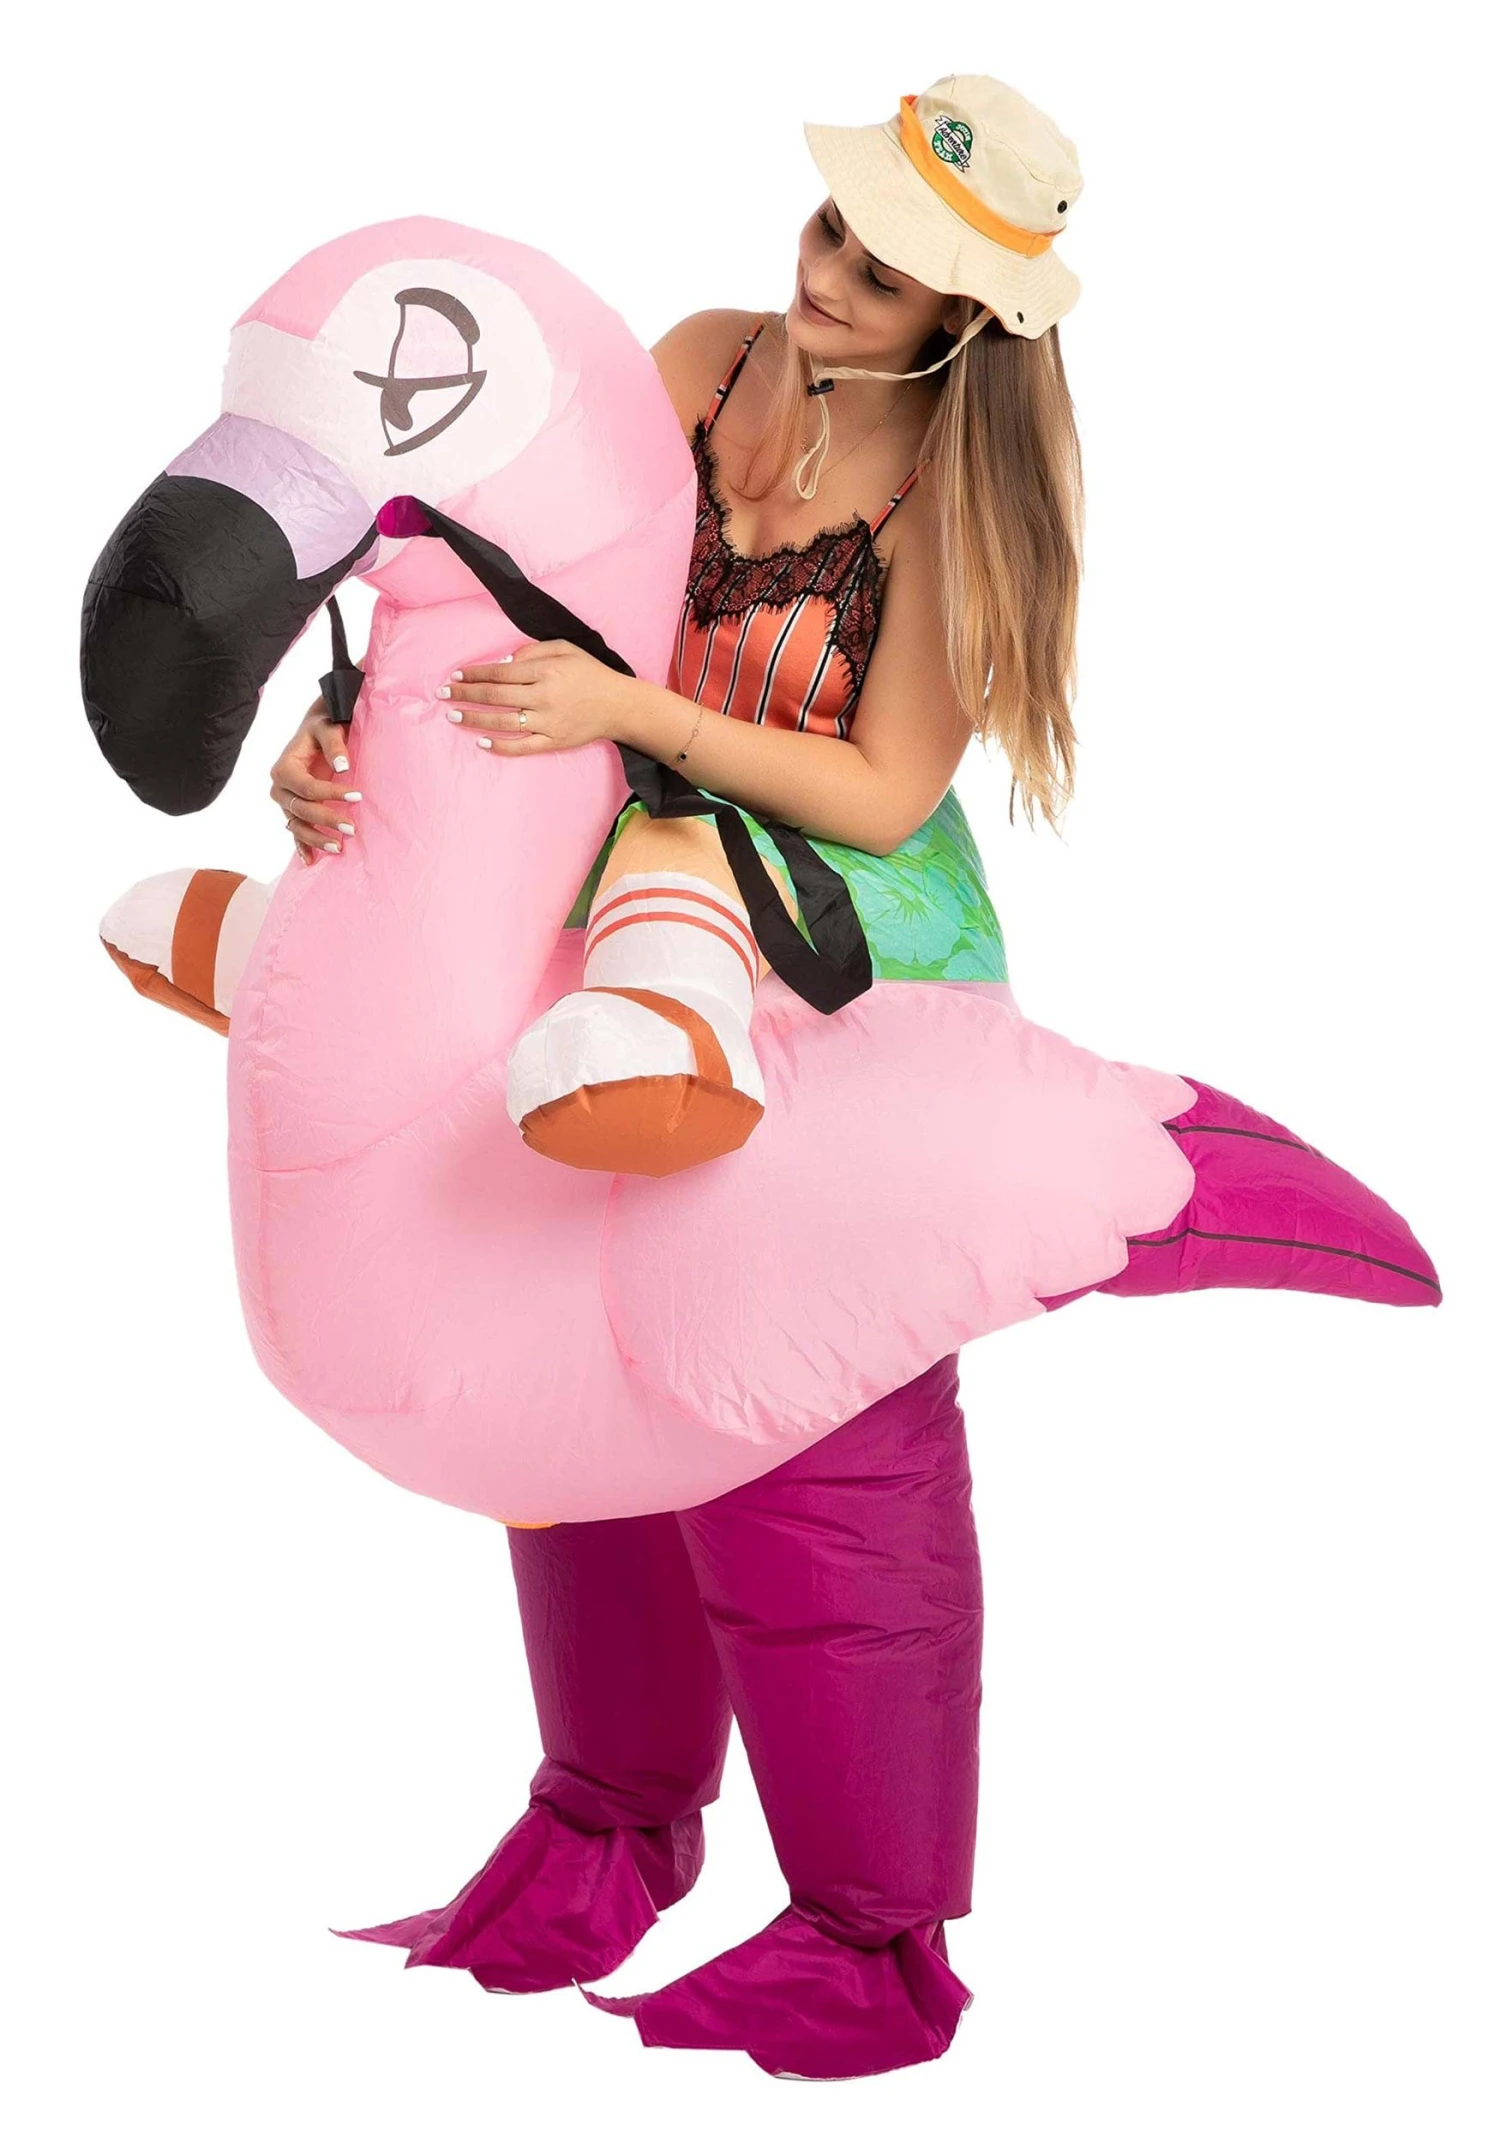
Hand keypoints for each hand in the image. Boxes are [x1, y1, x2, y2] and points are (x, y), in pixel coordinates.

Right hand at [270, 696, 362, 863]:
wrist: (319, 728)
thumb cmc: (324, 727)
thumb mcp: (328, 728)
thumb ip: (334, 745)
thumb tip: (342, 767)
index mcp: (284, 767)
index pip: (307, 788)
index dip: (331, 794)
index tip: (358, 796)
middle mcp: (279, 787)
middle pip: (301, 809)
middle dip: (326, 820)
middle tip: (352, 829)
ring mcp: (285, 801)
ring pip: (296, 825)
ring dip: (315, 838)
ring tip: (339, 848)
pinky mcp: (293, 810)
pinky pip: (295, 831)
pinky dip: (302, 846)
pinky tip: (312, 861)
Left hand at [438, 641, 643, 754]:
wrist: (620, 705)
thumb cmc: (591, 673)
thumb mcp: (565, 649)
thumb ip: (533, 652)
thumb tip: (502, 663)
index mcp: (546, 671)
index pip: (500, 672)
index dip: (474, 673)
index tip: (455, 674)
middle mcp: (544, 697)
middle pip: (495, 695)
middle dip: (465, 694)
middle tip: (443, 694)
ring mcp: (548, 722)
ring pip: (503, 722)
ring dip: (475, 719)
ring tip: (453, 716)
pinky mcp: (554, 742)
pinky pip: (522, 747)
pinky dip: (500, 746)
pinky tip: (481, 742)